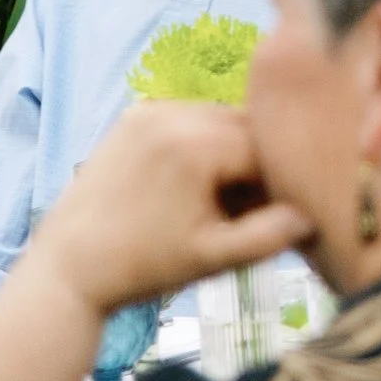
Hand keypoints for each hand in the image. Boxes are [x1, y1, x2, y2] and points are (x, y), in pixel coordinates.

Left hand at [27, 102, 315, 314]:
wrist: (67, 269)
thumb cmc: (143, 267)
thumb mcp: (213, 257)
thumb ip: (270, 236)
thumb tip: (313, 215)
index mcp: (194, 143)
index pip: (269, 149)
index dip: (284, 183)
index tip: (285, 215)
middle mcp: (172, 113)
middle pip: (249, 128)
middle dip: (260, 166)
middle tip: (255, 211)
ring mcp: (150, 111)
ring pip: (224, 121)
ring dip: (236, 153)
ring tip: (224, 201)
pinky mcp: (135, 117)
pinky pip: (193, 120)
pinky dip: (207, 145)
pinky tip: (199, 185)